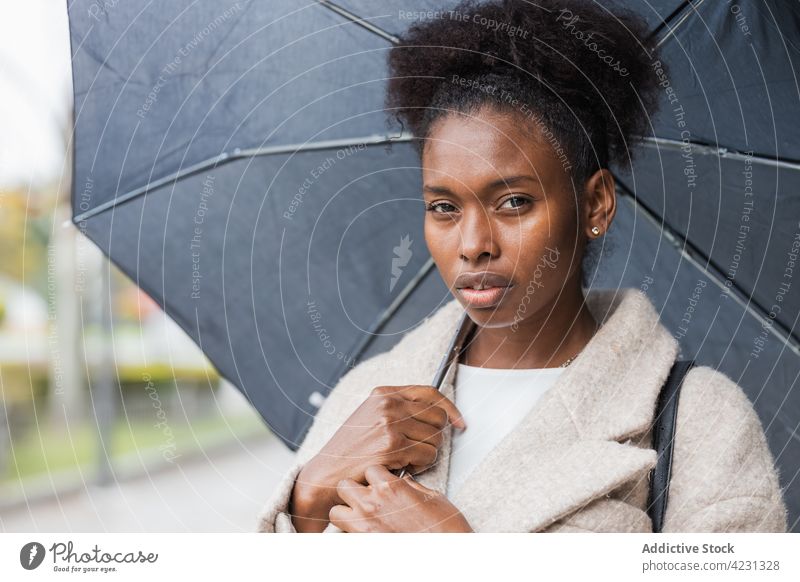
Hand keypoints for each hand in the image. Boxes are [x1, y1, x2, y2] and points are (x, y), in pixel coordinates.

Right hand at [291, 385, 465, 531]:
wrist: (327, 472)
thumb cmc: (351, 450)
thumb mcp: (371, 417)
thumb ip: (399, 409)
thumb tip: (438, 413)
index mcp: (384, 393)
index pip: (431, 392)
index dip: (450, 408)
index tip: (460, 422)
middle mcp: (388, 404)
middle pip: (438, 417)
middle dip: (436, 437)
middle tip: (420, 449)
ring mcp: (390, 423)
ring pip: (436, 438)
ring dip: (427, 454)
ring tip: (407, 460)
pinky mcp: (393, 446)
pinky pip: (428, 456)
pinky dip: (420, 467)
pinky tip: (403, 468)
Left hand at [329, 464, 473, 532]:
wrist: (449, 555)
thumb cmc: (446, 529)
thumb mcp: (432, 498)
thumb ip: (411, 487)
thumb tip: (403, 482)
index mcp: (391, 488)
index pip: (369, 469)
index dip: (375, 476)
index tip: (381, 483)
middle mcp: (373, 504)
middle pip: (344, 485)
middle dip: (353, 490)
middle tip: (365, 498)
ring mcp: (365, 527)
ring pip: (336, 512)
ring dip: (345, 513)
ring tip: (359, 518)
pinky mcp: (364, 545)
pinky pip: (342, 538)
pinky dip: (348, 536)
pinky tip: (362, 537)